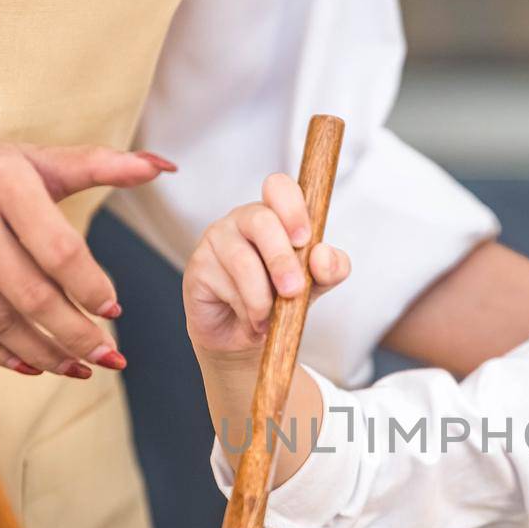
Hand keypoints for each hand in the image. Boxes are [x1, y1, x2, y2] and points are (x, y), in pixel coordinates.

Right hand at [0, 129, 174, 376]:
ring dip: (44, 353)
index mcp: (1, 178)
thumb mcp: (31, 159)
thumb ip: (97, 165)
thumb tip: (163, 166)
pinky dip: (1, 354)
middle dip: (75, 334)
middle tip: (109, 357)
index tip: (114, 312)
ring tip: (78, 368)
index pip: (58, 249)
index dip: (90, 288)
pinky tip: (34, 364)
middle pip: (29, 294)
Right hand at [183, 173, 349, 354]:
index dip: (293, 208)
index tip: (304, 240)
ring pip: (244, 260)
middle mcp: (245, 219)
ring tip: (269, 318)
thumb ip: (330, 269)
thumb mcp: (314, 286)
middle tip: (293, 291)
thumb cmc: (278, 302)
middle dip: (282, 259)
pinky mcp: (198, 265)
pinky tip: (250, 320)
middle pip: (262, 220)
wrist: (244, 339)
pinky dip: (246, 309)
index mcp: (276, 215)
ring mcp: (217, 238)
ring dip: (263, 296)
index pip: (279, 188)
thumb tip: (322, 255)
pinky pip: (226, 284)